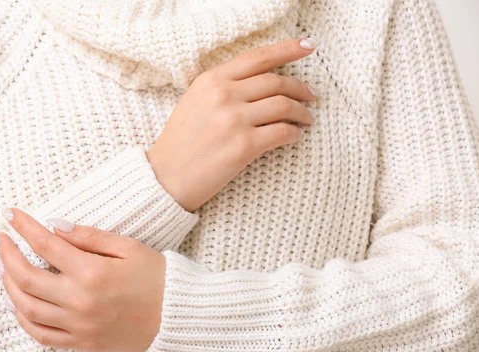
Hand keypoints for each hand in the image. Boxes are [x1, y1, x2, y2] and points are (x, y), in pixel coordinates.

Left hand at [0, 208, 165, 351]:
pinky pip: (41, 335)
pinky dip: (24, 319)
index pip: (46, 245)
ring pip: (27, 307)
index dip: (24, 227)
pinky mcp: (81, 342)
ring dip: (9, 286)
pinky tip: (19, 303)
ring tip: (4, 268)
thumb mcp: (128, 247)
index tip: (11, 214)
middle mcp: (80, 301)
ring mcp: (78, 325)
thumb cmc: (156, 276)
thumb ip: (88, 237)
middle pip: (27, 277)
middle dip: (7, 255)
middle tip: (1, 240)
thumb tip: (54, 226)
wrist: (176, 316)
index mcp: (92, 273)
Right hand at [146, 37, 319, 211]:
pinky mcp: (244, 146)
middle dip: (301, 88)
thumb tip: (263, 80)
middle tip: (312, 96)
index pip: (258, 57)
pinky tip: (295, 137)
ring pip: (284, 106)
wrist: (165, 177)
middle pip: (277, 82)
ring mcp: (234, 120)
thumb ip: (223, 86)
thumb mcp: (195, 101)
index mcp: (211, 80)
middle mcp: (224, 95)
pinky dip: (295, 134)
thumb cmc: (181, 142)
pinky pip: (282, 132)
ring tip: (307, 119)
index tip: (308, 46)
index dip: (288, 50)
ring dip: (302, 112)